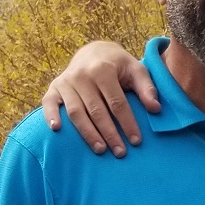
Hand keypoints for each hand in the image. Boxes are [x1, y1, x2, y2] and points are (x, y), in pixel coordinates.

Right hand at [42, 42, 159, 156]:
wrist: (93, 52)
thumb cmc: (118, 66)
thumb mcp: (136, 70)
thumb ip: (147, 88)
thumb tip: (155, 109)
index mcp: (103, 69)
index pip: (117, 103)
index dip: (127, 123)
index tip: (136, 141)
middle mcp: (81, 75)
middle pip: (97, 111)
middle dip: (110, 134)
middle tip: (120, 153)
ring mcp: (66, 82)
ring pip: (76, 112)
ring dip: (88, 133)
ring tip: (100, 150)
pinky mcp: (54, 87)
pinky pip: (49, 103)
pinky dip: (50, 116)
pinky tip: (57, 130)